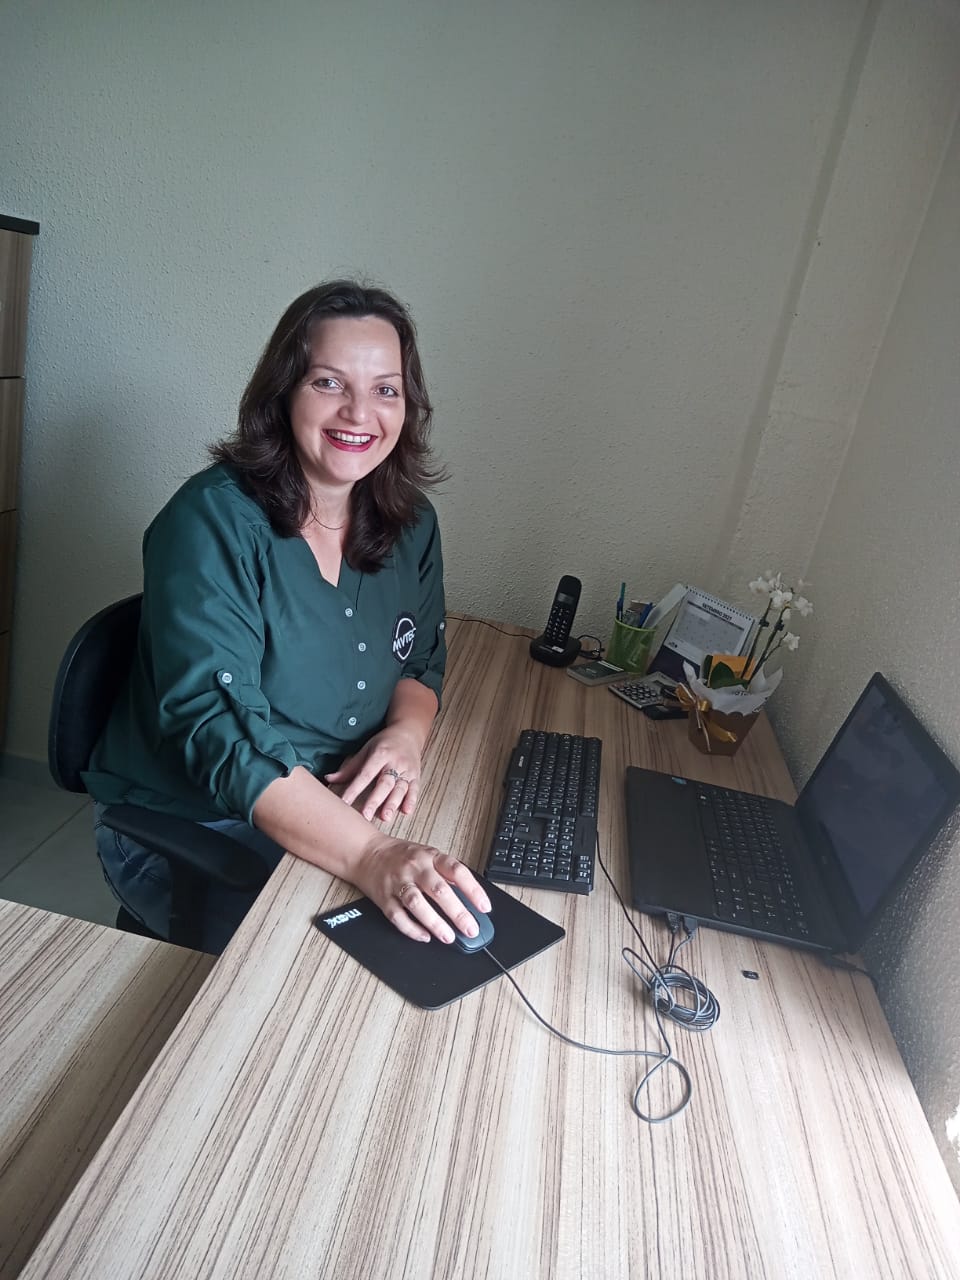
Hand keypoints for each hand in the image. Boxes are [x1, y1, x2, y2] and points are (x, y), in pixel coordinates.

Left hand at [325, 726, 422, 821]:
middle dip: (375, 800)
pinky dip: (411, 800)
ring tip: (385, 817)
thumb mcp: (366, 750)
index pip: (365, 774)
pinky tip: (406, 810)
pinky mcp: (416, 776)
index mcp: (380, 754)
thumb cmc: (385, 743)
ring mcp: (407, 770)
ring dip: (393, 803)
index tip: (345, 802)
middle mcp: (395, 762)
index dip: (354, 789)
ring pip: (400, 788)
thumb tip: (329, 779)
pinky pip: (414, 789)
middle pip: (384, 783)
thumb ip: (350, 768)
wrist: (408, 733)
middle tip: (366, 816)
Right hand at [353, 838, 491, 943]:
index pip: (456, 871)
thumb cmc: (401, 856)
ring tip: (448, 937)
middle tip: (470, 929)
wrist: (367, 853)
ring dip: (435, 922)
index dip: (473, 890)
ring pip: (417, 904)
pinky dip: (411, 929)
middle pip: (439, 890)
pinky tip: (424, 937)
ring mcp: (398, 883)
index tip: (484, 907)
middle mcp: (415, 868)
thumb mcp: (428, 855)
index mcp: (430, 856)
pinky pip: (397, 916)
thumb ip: (446, 873)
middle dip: (457, 912)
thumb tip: (469, 898)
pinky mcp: (384, 898)